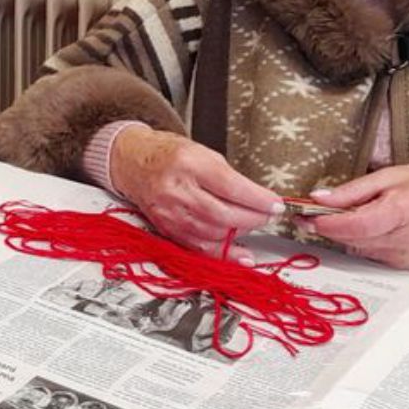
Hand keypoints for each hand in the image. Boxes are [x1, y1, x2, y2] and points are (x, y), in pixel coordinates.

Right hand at [110, 127, 282, 254]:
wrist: (133, 161)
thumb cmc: (169, 154)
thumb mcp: (202, 153)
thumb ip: (228, 176)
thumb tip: (258, 200)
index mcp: (187, 164)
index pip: (229, 186)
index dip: (257, 199)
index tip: (275, 204)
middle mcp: (176, 189)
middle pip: (222, 214)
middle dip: (253, 218)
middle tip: (268, 215)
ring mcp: (169, 211)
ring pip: (213, 232)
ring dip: (241, 233)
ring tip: (253, 225)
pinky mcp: (166, 227)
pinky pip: (198, 247)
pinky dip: (223, 254)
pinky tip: (241, 255)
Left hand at [306, 165, 408, 268]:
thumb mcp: (389, 175)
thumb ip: (351, 191)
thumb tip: (317, 198)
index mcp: (405, 212)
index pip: (357, 226)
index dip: (327, 222)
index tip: (306, 214)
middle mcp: (407, 240)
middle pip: (352, 239)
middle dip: (328, 226)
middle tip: (310, 211)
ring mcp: (407, 257)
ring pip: (356, 248)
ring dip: (343, 233)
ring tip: (345, 214)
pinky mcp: (405, 265)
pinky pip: (369, 254)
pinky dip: (360, 240)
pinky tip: (367, 226)